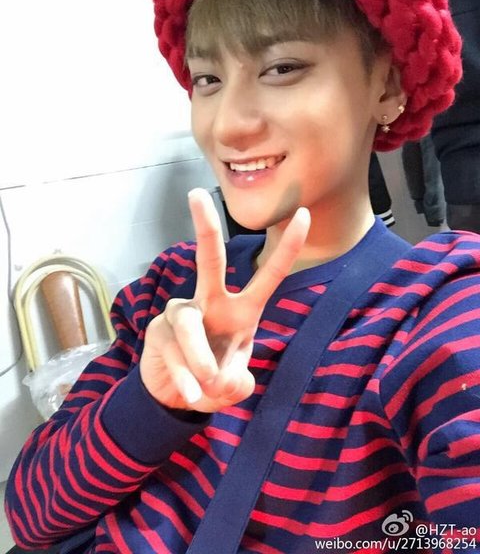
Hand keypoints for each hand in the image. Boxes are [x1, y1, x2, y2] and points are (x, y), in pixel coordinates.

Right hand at [140, 188, 309, 412]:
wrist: (174, 396)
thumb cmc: (213, 380)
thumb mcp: (233, 386)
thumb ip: (236, 383)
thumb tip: (221, 377)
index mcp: (241, 311)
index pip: (269, 276)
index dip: (286, 248)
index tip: (303, 214)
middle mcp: (210, 302)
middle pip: (209, 261)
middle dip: (205, 228)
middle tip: (197, 194)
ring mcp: (181, 313)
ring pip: (190, 325)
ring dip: (201, 359)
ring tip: (208, 385)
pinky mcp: (158, 329)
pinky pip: (173, 351)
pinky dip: (185, 378)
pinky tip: (190, 395)